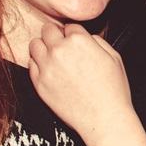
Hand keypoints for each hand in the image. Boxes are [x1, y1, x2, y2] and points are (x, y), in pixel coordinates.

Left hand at [28, 23, 132, 138]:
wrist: (104, 119)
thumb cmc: (113, 91)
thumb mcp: (114, 58)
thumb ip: (97, 41)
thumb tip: (87, 37)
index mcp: (79, 41)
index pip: (69, 25)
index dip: (73, 33)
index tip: (75, 41)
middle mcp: (60, 50)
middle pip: (47, 30)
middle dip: (55, 35)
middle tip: (62, 45)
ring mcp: (47, 67)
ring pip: (34, 45)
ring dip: (43, 47)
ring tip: (53, 56)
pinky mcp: (39, 83)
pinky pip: (31, 64)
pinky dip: (38, 64)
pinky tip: (50, 70)